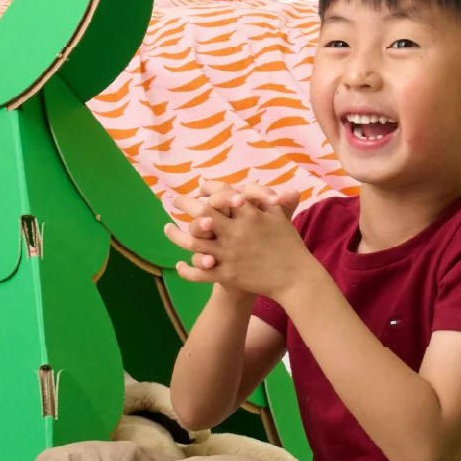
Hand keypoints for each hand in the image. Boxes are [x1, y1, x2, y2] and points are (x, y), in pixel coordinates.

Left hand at [168, 189, 315, 299]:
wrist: (294, 278)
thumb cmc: (289, 245)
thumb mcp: (281, 217)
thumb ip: (270, 198)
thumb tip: (270, 183)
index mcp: (248, 214)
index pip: (222, 193)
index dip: (209, 189)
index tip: (200, 188)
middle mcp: (235, 232)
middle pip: (201, 213)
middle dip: (184, 204)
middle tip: (175, 201)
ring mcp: (229, 254)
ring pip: (193, 243)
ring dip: (175, 235)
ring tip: (166, 228)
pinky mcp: (227, 274)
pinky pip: (200, 272)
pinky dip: (187, 269)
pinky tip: (179, 264)